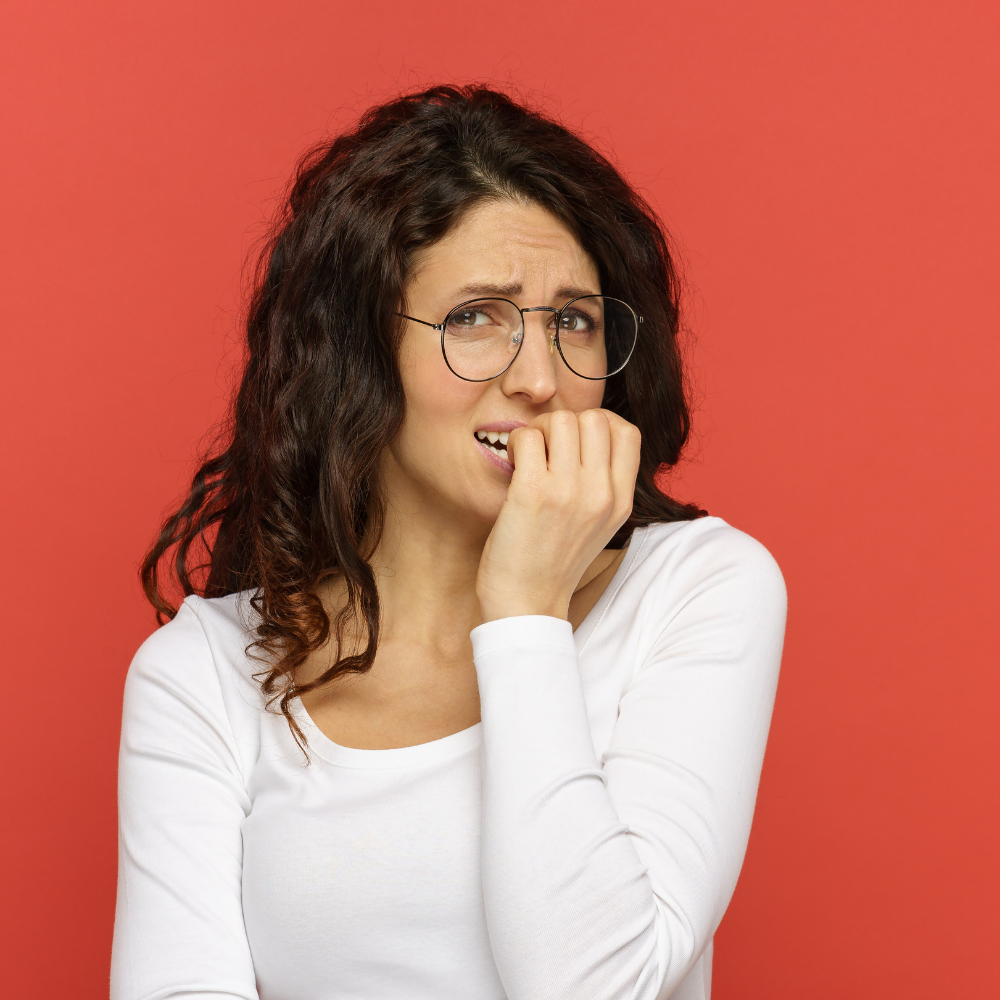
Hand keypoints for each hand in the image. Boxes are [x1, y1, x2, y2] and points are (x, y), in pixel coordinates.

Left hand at [475, 408, 640, 622]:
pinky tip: (512, 465)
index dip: (599, 425)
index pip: (628, 432)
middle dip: (565, 423)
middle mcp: (601, 494)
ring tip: (527, 457)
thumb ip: (603, 485)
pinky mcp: (534, 494)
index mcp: (621, 501)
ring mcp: (569, 492)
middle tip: (544, 449)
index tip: (574, 442)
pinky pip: (527, 437)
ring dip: (538, 431)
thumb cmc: (554, 562)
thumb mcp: (599, 525)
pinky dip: (515, 443)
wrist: (527, 604)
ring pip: (561, 420)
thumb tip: (589, 438)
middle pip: (594, 418)